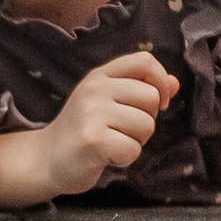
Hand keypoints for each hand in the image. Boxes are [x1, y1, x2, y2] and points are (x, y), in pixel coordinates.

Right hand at [34, 51, 176, 194]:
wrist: (47, 159)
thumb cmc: (83, 130)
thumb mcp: (108, 102)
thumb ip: (140, 89)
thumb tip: (174, 84)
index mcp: (100, 76)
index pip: (144, 61)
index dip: (161, 81)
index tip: (158, 102)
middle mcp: (95, 89)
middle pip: (151, 97)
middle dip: (147, 120)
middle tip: (123, 130)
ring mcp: (91, 113)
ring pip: (146, 125)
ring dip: (136, 141)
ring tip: (113, 142)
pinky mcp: (92, 140)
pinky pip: (133, 149)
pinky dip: (125, 158)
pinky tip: (106, 156)